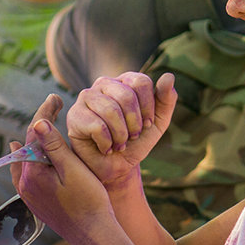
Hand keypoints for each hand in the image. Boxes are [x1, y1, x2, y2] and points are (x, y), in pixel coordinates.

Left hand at [11, 114, 112, 244]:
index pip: (33, 134)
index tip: (55, 97)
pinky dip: (34, 158)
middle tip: (54, 105)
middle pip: (28, 145)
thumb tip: (37, 122)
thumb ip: (54, 146)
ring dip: (37, 141)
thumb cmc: (89, 201)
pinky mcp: (36, 202)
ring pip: (27, 159)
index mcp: (32, 173)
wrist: (93, 234)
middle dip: (40, 124)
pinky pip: (29, 173)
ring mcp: (29, 195)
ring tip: (45, 123)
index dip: (44, 113)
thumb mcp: (74, 169)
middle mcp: (24, 184)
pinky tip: (31, 153)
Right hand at [66, 72, 176, 187]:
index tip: (147, 125)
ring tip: (120, 144)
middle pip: (126, 96)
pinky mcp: (74, 115)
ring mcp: (86, 97)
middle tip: (132, 137)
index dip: (148, 108)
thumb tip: (169, 76)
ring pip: (111, 111)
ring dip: (121, 135)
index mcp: (125, 81)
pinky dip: (108, 143)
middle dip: (135, 124)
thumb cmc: (135, 142)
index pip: (141, 82)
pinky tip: (106, 148)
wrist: (115, 167)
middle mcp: (104, 83)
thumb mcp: (158, 123)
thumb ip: (166, 100)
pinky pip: (97, 126)